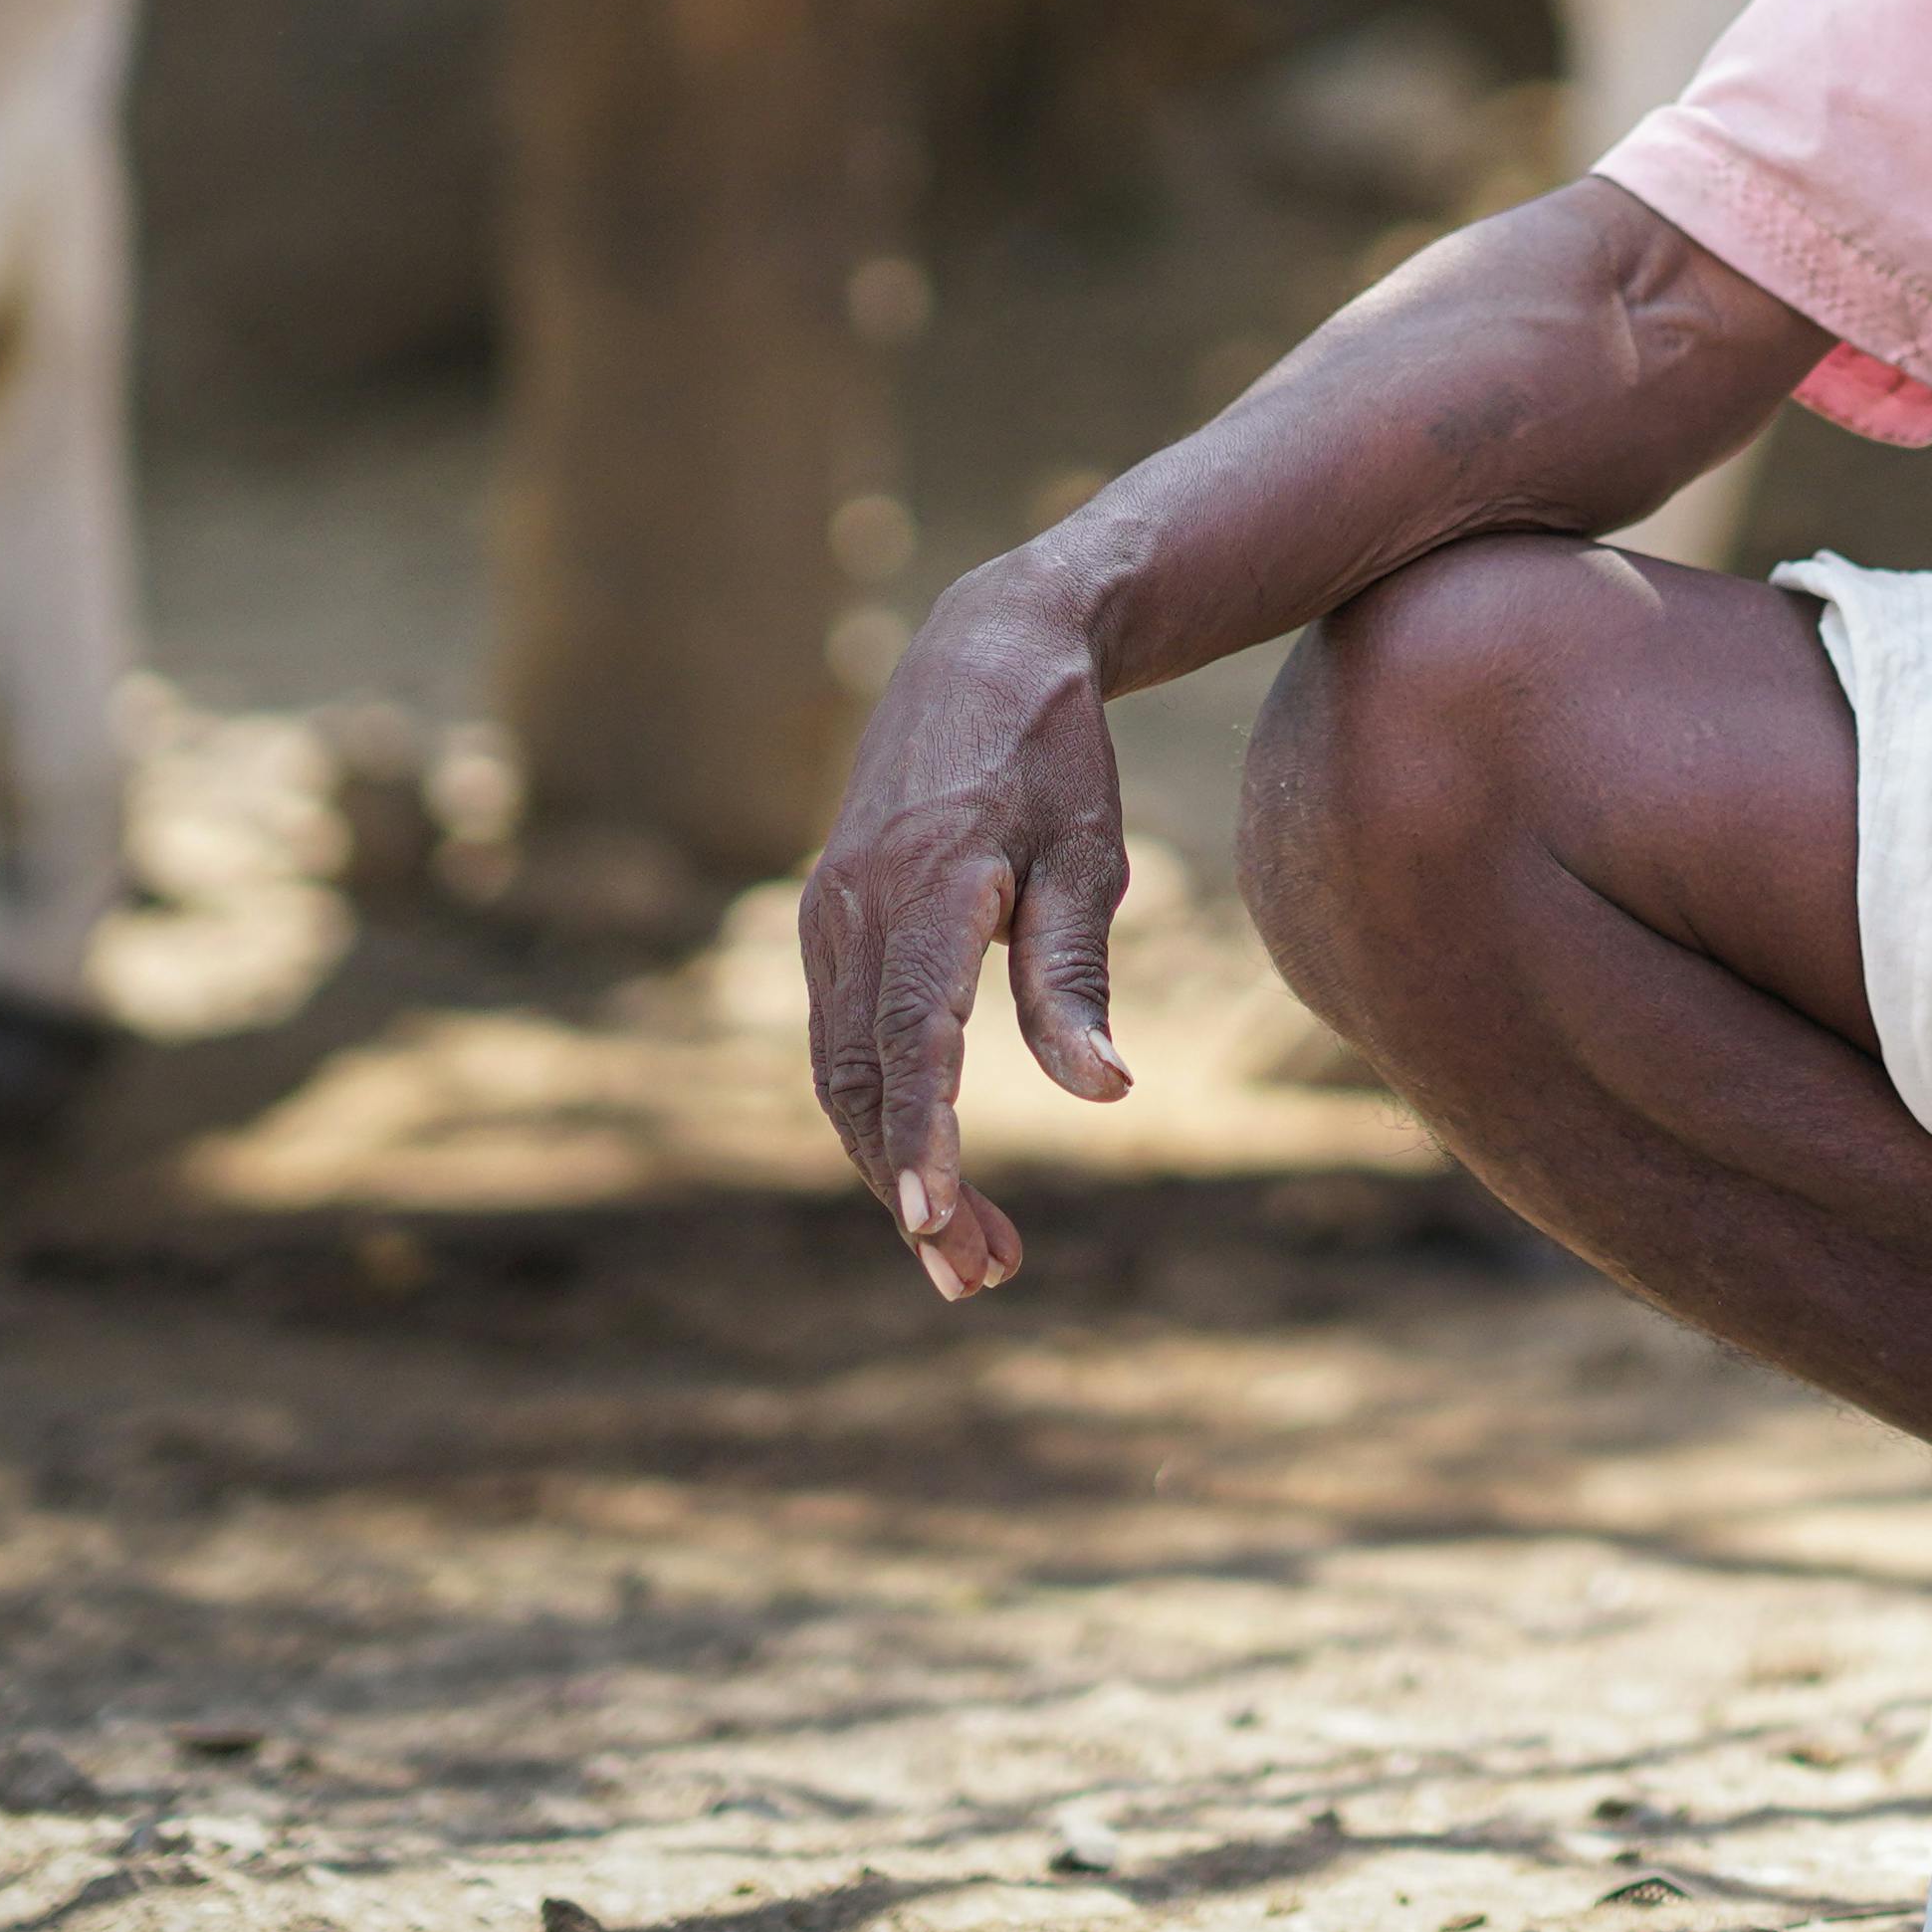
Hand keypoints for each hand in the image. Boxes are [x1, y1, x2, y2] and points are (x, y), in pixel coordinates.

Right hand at [798, 552, 1136, 1302]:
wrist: (983, 652)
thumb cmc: (1055, 758)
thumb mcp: (1089, 857)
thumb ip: (1078, 978)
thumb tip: (1104, 1093)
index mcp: (927, 884)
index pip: (911, 1038)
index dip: (921, 1136)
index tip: (935, 1223)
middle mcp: (855, 904)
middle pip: (864, 1080)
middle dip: (912, 1187)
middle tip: (979, 1279)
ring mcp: (827, 912)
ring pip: (841, 1072)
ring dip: (891, 1166)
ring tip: (969, 1251)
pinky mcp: (826, 919)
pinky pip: (840, 1038)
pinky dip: (876, 1112)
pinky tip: (929, 1165)